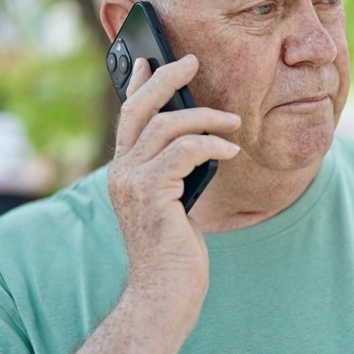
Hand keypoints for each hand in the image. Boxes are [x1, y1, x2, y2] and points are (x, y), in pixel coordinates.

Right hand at [107, 54, 240, 336]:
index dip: (139, 84)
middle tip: (192, 61)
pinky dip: (212, 144)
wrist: (164, 293)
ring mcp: (132, 182)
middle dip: (167, 78)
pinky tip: (231, 150)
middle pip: (140, 108)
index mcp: (123, 172)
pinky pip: (186, 150)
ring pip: (167, 126)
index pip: (128, 116)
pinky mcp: (152, 193)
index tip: (151, 60)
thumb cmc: (174, 253)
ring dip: (206, 118)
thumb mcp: (174, 204)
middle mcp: (121, 173)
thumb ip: (174, 173)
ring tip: (233, 124)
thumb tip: (198, 140)